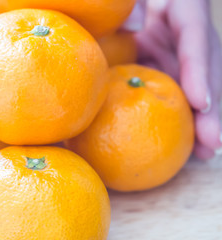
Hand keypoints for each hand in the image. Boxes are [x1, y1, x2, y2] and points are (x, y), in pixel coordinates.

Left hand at [126, 0, 221, 159]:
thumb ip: (131, 7)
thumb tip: (137, 27)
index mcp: (183, 5)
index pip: (196, 37)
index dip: (200, 71)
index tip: (201, 103)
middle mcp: (184, 31)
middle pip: (205, 70)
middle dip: (210, 109)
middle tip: (212, 143)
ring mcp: (174, 48)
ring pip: (191, 85)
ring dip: (198, 119)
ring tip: (202, 152)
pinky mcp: (160, 59)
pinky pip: (168, 86)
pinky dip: (173, 111)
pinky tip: (176, 136)